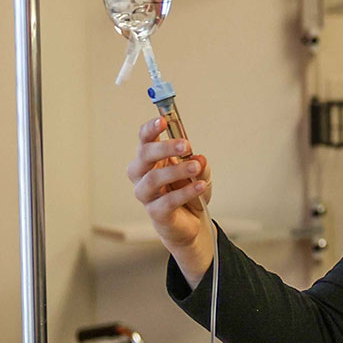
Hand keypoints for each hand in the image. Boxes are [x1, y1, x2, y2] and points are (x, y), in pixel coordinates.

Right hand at [125, 115, 215, 282]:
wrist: (191, 222)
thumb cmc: (188, 190)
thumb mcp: (200, 173)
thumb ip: (199, 164)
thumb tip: (198, 157)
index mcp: (150, 158)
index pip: (144, 139)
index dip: (150, 129)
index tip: (163, 121)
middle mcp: (142, 174)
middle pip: (144, 155)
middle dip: (164, 148)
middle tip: (185, 145)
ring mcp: (146, 194)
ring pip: (153, 178)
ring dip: (176, 170)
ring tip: (195, 167)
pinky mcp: (155, 212)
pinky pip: (167, 201)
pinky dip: (185, 192)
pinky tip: (199, 186)